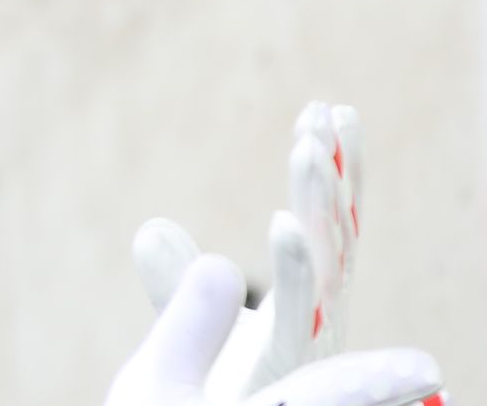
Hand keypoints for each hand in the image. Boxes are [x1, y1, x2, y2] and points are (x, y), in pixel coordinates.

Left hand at [107, 102, 447, 404]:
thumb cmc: (220, 401)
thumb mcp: (197, 329)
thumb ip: (181, 281)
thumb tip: (149, 229)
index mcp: (307, 298)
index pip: (327, 220)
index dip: (334, 168)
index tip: (326, 109)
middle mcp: (321, 315)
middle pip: (337, 230)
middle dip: (336, 171)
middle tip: (326, 111)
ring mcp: (310, 340)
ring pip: (326, 261)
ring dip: (319, 202)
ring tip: (305, 148)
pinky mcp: (286, 368)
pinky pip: (296, 312)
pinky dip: (294, 267)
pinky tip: (282, 222)